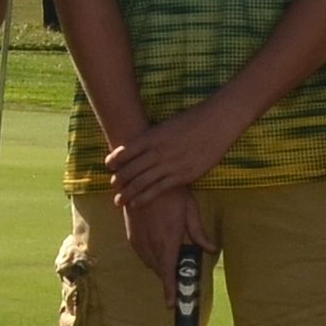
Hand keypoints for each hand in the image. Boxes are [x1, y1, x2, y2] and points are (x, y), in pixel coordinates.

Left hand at [105, 105, 237, 209]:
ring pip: (141, 182)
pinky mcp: (182, 176)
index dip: (114, 160)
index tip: (109, 166)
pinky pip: (158, 190)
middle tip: (112, 186)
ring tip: (119, 200)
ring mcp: (169, 165)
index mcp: (152, 137)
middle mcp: (157, 152)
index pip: (125, 151)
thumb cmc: (193, 121)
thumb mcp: (167, 125)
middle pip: (130, 169)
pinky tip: (136, 204)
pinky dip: (144, 198)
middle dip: (119, 180)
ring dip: (127, 193)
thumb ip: (153, 137)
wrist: (216, 123)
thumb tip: (141, 145)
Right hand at [121, 184, 211, 289]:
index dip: (169, 290)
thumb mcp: (190, 210)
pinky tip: (158, 251)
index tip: (170, 304)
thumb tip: (211, 250)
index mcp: (167, 240)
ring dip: (159, 267)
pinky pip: (141, 254)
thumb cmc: (172, 192)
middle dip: (167, 277)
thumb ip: (199, 232)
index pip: (168, 272)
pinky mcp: (131, 234)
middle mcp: (150, 243)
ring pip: (149, 263)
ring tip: (170, 263)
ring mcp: (138, 240)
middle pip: (159, 270)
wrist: (142, 177)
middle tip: (178, 280)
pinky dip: (150, 258)